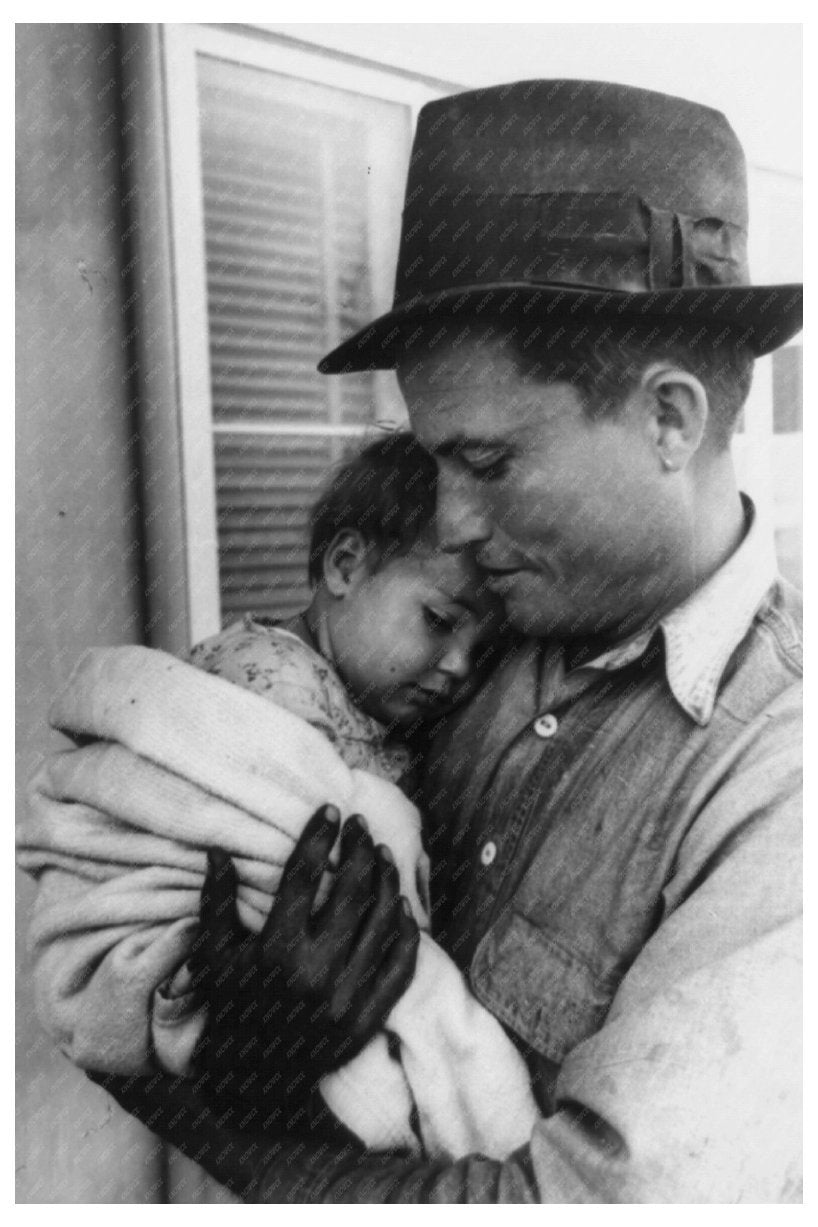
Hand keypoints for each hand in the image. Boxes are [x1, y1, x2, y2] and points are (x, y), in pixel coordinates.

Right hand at [192, 804, 419, 1110]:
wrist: (250, 1080)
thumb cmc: (229, 1007)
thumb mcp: (213, 956)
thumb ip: (216, 902)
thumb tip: (218, 850)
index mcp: (275, 951)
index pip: (304, 877)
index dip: (318, 837)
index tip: (330, 809)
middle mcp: (315, 971)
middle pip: (350, 892)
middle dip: (359, 850)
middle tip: (361, 825)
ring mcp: (346, 997)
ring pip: (380, 923)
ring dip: (386, 881)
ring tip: (383, 854)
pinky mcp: (367, 1018)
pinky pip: (399, 967)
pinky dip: (404, 932)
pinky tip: (401, 905)